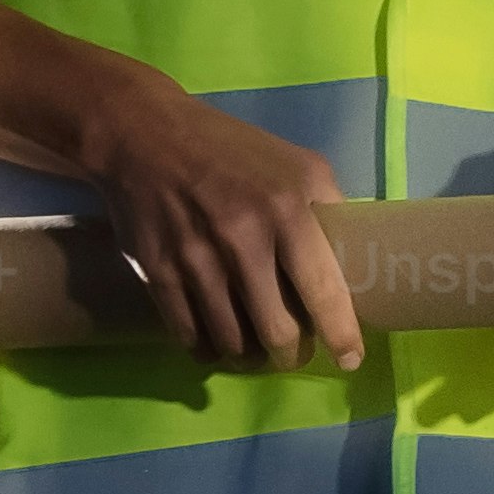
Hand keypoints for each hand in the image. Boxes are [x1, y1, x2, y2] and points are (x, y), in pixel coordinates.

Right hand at [83, 75, 366, 370]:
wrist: (143, 134)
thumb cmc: (230, 149)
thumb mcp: (296, 164)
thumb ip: (326, 211)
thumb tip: (350, 265)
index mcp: (287, 209)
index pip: (323, 291)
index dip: (341, 335)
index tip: (350, 359)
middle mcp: (243, 239)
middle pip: (277, 331)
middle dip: (292, 354)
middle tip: (295, 353)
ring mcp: (197, 260)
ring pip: (233, 342)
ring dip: (251, 357)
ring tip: (257, 351)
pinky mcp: (159, 274)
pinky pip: (190, 336)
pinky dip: (209, 350)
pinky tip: (217, 344)